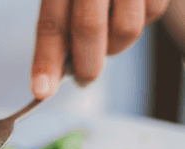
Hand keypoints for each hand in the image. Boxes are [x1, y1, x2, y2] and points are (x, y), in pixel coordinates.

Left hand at [31, 0, 170, 99]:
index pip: (52, 24)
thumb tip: (58, 68)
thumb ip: (60, 19)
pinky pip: (152, 14)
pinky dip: (140, 21)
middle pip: (88, 29)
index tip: (41, 91)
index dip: (46, 61)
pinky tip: (128, 9)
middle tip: (83, 79)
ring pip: (126, 30)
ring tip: (107, 37)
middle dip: (85, 65)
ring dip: (115, 47)